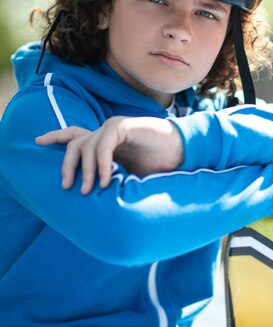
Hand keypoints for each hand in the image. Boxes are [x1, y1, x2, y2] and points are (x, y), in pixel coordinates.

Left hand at [35, 116, 183, 193]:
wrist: (182, 154)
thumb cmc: (158, 167)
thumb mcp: (127, 176)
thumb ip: (110, 179)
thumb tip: (93, 199)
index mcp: (104, 142)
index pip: (74, 135)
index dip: (55, 136)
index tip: (38, 142)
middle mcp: (106, 132)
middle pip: (75, 143)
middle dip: (66, 165)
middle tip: (66, 186)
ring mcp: (114, 128)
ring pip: (86, 145)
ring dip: (86, 170)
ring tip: (92, 190)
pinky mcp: (124, 126)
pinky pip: (104, 144)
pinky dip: (102, 163)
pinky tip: (106, 180)